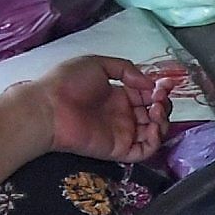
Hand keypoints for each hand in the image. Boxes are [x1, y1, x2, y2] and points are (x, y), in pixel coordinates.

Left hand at [28, 53, 179, 165]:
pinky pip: (144, 150)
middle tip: (159, 97)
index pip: (147, 95)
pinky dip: (155, 141)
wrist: (49, 107)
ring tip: (155, 110)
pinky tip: (153, 127)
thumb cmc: (67, 83)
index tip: (165, 84)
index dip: (159, 90)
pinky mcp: (118, 148)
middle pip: (154, 114)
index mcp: (118, 94)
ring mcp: (121, 132)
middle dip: (163, 104)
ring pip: (153, 132)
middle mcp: (122, 114)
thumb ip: (126, 69)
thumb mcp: (97, 64)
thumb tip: (148, 83)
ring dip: (162, 121)